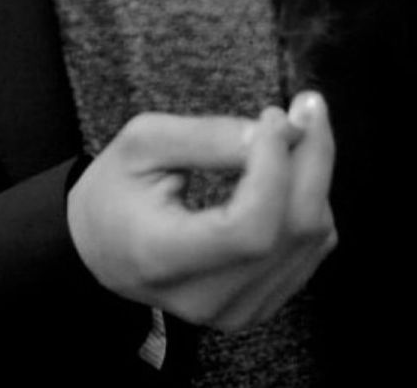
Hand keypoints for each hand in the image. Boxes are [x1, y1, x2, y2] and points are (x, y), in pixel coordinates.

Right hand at [66, 92, 336, 331]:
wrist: (102, 247)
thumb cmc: (116, 189)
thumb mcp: (142, 143)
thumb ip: (208, 136)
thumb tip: (277, 131)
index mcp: (163, 257)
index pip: (247, 228)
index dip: (273, 168)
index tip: (273, 116)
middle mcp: (205, 298)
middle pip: (291, 231)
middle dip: (311, 158)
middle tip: (306, 106)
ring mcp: (236, 310)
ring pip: (311, 238)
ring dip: (314, 173)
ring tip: (293, 129)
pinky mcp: (259, 305)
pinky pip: (312, 249)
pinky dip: (311, 199)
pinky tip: (288, 168)